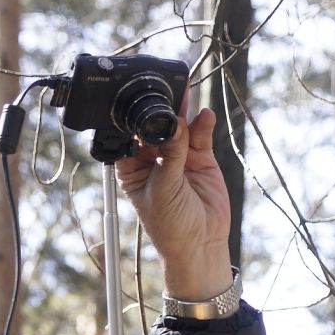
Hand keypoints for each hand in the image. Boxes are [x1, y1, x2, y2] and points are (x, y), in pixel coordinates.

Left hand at [113, 104, 233, 300]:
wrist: (201, 245)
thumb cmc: (170, 226)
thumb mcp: (163, 189)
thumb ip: (170, 155)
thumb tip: (175, 123)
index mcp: (131, 166)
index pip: (129, 134)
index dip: (133, 118)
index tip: (139, 100)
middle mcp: (152, 157)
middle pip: (154, 124)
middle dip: (161, 108)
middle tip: (166, 90)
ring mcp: (178, 155)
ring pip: (178, 125)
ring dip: (182, 109)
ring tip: (185, 93)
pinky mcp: (200, 157)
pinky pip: (200, 134)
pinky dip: (203, 123)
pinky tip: (204, 116)